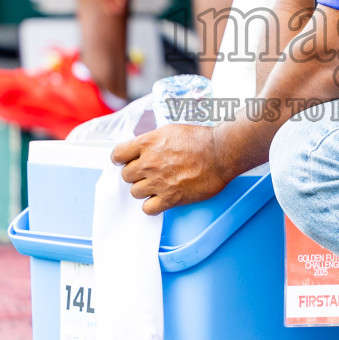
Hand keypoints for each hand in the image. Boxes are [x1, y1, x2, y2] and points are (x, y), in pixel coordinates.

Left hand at [112, 124, 232, 214]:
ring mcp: (158, 181)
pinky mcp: (170, 198)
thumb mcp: (170, 130)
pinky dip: (152, 206)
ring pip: (135, 192)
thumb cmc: (200, 139)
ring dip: (144, 190)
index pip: (117, 155)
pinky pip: (148, 209)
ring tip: (157, 185)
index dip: (121, 159)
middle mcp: (149, 163)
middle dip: (136, 174)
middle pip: (126, 176)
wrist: (220, 152)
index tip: (126, 162)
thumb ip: (152, 141)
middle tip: (148, 173)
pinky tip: (161, 199)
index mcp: (147, 143)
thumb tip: (142, 149)